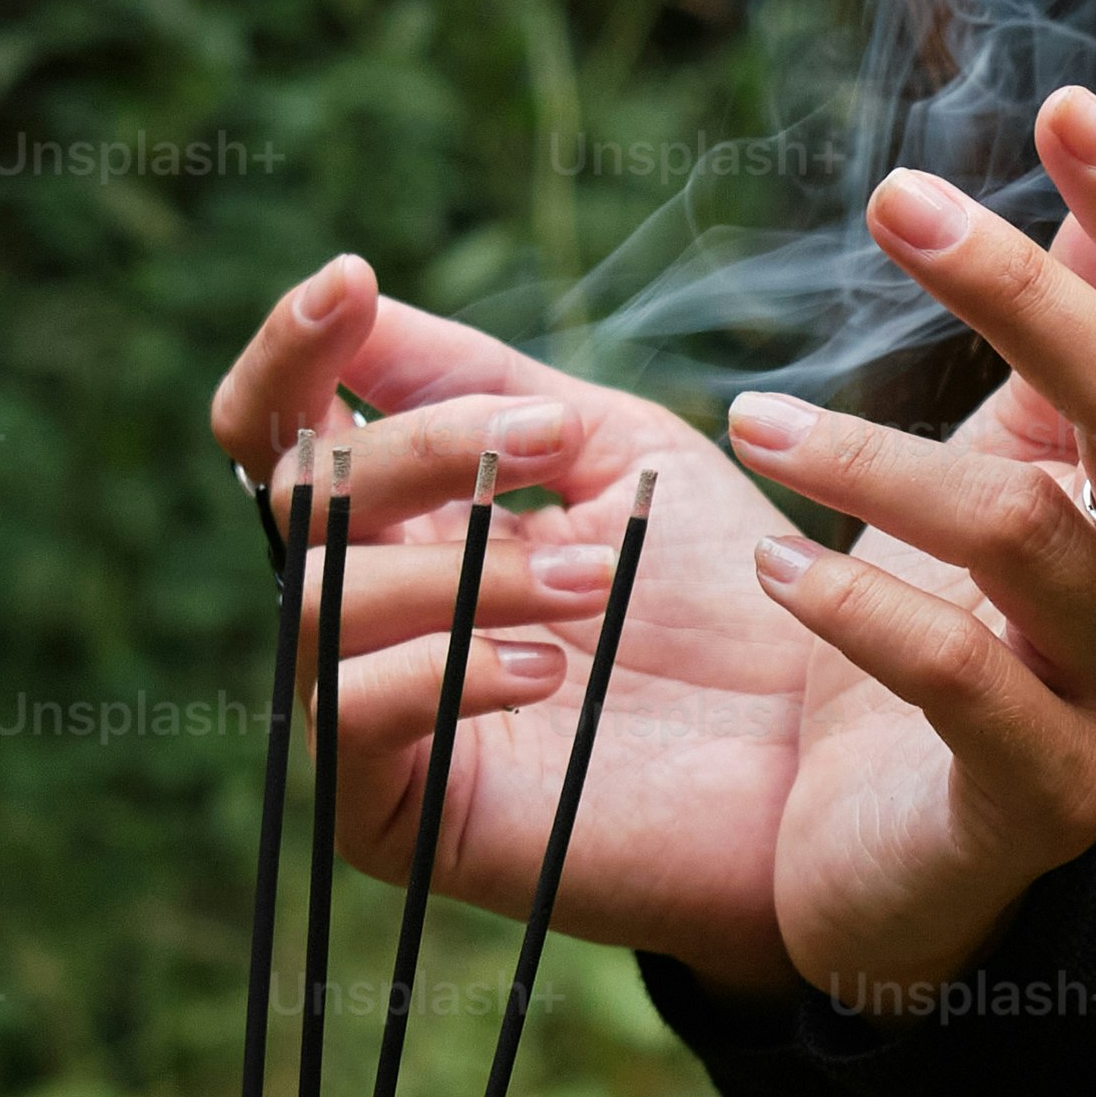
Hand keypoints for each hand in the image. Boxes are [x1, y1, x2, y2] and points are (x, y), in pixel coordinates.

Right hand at [208, 261, 815, 994]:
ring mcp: (369, 717)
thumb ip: (477, 382)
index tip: (351, 280)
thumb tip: (357, 303)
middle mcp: (365, 613)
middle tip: (554, 440)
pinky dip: (453, 669)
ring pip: (325, 602)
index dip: (291, 352)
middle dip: (425, 449)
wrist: (813, 754)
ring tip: (600, 578)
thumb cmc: (722, 597)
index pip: (282, 429)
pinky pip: (355, 716)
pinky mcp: (393, 816)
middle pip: (300, 497)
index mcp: (401, 522)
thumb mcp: (607, 452)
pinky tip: (556, 667)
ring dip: (470, 569)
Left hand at [729, 86, 1095, 1011]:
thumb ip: (1057, 333)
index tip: (1064, 103)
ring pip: (1030, 536)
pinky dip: (856, 607)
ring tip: (754, 420)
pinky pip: (959, 678)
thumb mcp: (1006, 463)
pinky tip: (769, 567)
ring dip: (874, 456)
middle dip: (1023, 295)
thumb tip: (1088, 145)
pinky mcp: (1045, 800)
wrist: (902, 865)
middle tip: (891, 202)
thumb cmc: (953, 634)